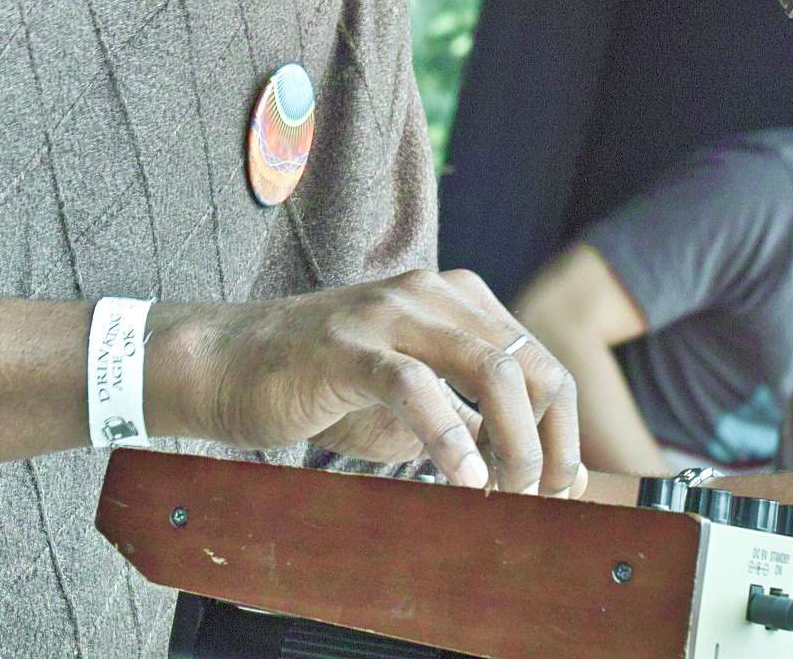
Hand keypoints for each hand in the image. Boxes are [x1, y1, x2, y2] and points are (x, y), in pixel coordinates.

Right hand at [148, 268, 582, 496]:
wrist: (230, 365)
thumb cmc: (325, 387)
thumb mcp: (414, 404)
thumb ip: (471, 419)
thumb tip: (536, 466)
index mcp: (458, 300)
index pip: (541, 361)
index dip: (562, 430)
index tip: (562, 488)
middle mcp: (434, 293)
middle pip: (529, 365)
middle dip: (547, 441)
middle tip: (538, 498)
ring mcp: (391, 313)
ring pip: (490, 369)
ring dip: (514, 441)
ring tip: (508, 493)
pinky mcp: (349, 345)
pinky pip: (417, 385)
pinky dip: (450, 436)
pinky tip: (463, 478)